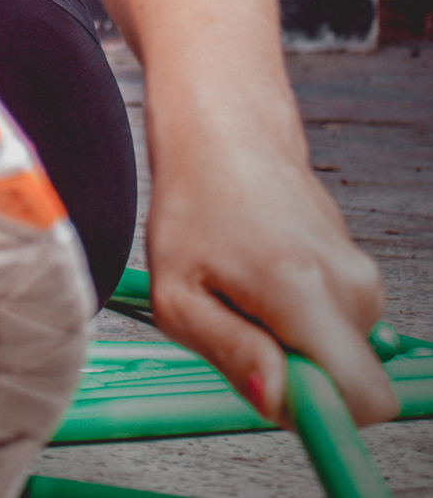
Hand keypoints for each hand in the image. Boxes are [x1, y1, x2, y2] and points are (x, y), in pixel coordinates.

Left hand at [146, 136, 396, 427]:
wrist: (225, 131)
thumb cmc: (193, 205)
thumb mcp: (180, 293)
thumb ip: (231, 353)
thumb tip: (275, 401)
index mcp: (304, 289)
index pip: (367, 396)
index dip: (325, 414)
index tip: (281, 393)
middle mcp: (347, 282)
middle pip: (347, 384)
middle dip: (296, 377)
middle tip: (239, 326)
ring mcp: (360, 274)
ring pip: (336, 355)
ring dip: (291, 342)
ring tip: (246, 292)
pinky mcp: (359, 270)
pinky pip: (334, 327)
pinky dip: (299, 318)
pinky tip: (265, 276)